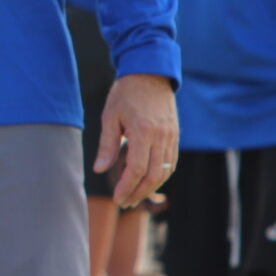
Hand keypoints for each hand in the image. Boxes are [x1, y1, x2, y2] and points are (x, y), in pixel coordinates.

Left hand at [99, 73, 178, 207]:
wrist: (150, 72)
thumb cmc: (125, 93)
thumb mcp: (110, 116)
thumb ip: (107, 145)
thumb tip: (100, 170)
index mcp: (143, 132)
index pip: (137, 169)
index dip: (127, 187)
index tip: (117, 198)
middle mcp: (161, 136)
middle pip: (154, 176)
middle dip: (139, 193)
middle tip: (124, 202)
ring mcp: (171, 136)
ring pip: (165, 171)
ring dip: (151, 187)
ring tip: (135, 196)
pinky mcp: (175, 135)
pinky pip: (171, 162)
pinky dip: (161, 175)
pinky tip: (149, 181)